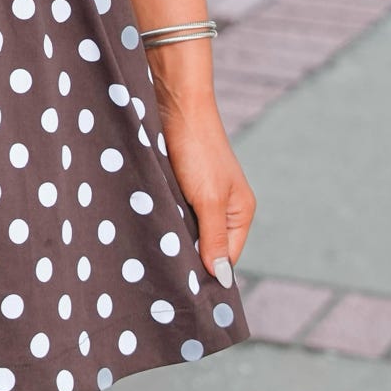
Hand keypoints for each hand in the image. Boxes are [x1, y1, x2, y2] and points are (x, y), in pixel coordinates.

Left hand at [159, 104, 255, 284]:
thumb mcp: (209, 200)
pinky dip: (165, 218)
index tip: (184, 287)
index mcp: (240, 213)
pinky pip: (175, 212)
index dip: (207, 273)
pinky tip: (150, 223)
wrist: (175, 103)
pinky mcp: (181, 184)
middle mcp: (225, 206)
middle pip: (207, 246)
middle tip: (165, 271)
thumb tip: (221, 277)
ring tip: (155, 248)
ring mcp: (202, 195)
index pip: (227, 258)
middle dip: (188, 255)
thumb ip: (214, 239)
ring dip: (174, 236)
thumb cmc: (198, 149)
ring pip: (188, 230)